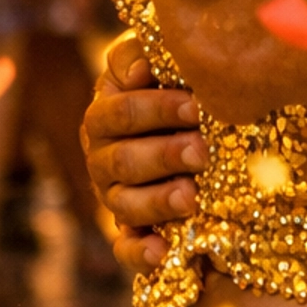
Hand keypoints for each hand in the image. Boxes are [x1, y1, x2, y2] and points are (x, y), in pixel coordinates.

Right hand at [82, 33, 203, 270]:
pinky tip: (161, 252)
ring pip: (124, 204)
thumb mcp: (162, 61)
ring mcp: (115, 196)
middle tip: (202, 151)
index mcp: (107, 114)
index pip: (119, 112)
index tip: (195, 105)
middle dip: (164, 154)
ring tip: (191, 197)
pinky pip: (126, 249)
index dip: (157, 108)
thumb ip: (146, 53)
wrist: (200, 124)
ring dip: (157, 201)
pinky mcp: (132, 232)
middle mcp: (104, 157)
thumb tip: (141, 68)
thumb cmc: (180, 84)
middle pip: (123, 160)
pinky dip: (140, 253)